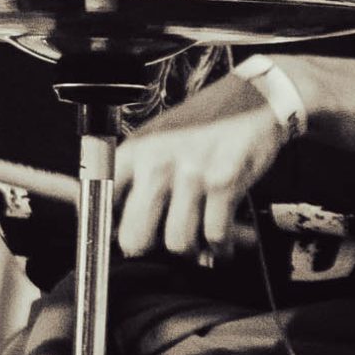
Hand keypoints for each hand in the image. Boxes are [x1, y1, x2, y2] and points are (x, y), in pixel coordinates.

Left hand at [113, 69, 291, 258]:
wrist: (252, 101)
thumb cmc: (203, 125)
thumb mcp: (156, 139)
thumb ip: (135, 175)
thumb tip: (117, 221)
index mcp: (134, 152)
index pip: (101, 203)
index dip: (109, 232)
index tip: (120, 243)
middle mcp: (156, 163)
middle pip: (135, 238)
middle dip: (151, 254)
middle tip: (163, 249)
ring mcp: (190, 174)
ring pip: (178, 244)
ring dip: (191, 253)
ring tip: (199, 246)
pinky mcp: (224, 182)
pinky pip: (215, 236)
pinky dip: (221, 249)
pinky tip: (222, 244)